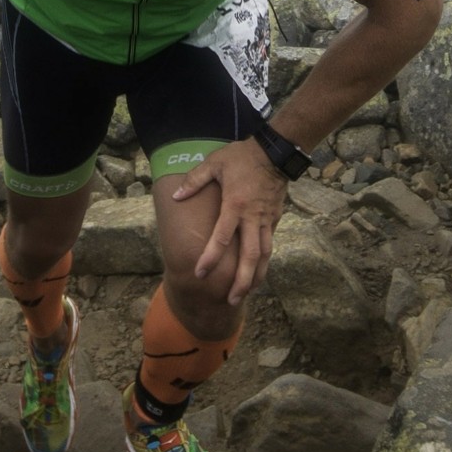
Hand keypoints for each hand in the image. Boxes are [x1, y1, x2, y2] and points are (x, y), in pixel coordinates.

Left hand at [172, 138, 287, 306]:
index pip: (221, 238)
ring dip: (257, 276)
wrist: (274, 152)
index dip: (210, 258)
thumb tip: (176, 197)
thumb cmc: (241, 157)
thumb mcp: (214, 163)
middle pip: (250, 256)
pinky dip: (264, 260)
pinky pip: (269, 243)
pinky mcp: (274, 218)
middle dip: (242, 281)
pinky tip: (258, 271)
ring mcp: (266, 219)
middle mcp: (252, 217)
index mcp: (235, 206)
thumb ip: (194, 180)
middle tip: (231, 299)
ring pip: (264, 254)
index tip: (200, 273)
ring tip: (248, 293)